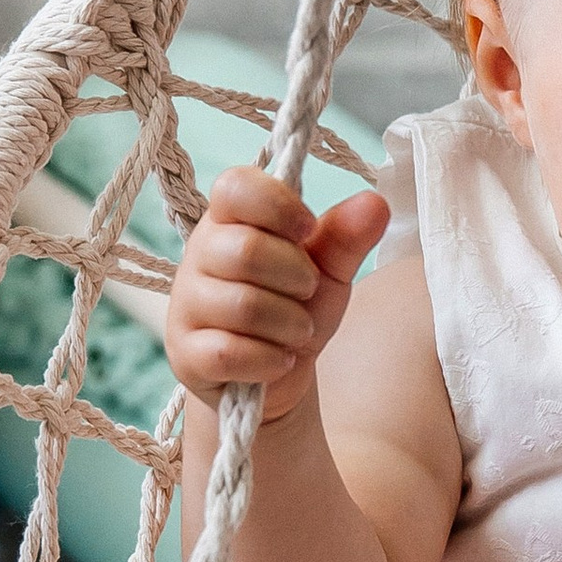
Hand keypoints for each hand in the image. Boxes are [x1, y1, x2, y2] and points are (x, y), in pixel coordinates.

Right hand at [164, 167, 390, 420]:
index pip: (235, 186)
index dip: (279, 205)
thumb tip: (375, 204)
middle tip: (307, 290)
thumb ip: (347, 238)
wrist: (277, 374)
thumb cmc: (295, 307)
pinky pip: (229, 353)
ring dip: (290, 325)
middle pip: (246, 251)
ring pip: (243, 306)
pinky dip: (270, 360)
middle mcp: (199, 256)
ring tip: (298, 331)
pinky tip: (279, 360)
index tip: (308, 229)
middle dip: (297, 276)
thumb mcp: (329, 270)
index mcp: (229, 220)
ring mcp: (187, 305)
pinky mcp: (187, 353)